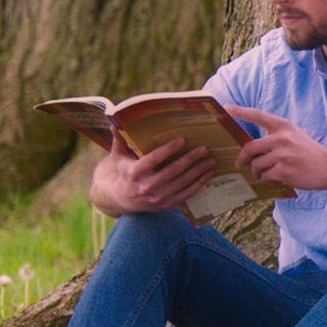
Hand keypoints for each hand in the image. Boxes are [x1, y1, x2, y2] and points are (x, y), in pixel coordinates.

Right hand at [90, 137, 215, 217]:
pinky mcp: (166, 205)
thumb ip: (120, 140)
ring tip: (211, 160)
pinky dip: (199, 184)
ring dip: (198, 171)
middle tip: (204, 149)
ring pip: (182, 183)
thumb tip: (115, 122)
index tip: (182, 140)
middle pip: (172, 171)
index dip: (168, 149)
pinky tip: (208, 174)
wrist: (120, 199)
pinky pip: (186, 194)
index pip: (153, 159)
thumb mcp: (119, 156)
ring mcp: (157, 198)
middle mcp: (145, 187)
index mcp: (133, 173)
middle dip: (190, 159)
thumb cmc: (124, 172)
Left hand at [223, 104, 326, 190]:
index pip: (258, 115)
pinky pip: (265, 175)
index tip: (226, 108)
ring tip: (264, 173)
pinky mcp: (284, 171)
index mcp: (284, 126)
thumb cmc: (309, 152)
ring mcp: (282, 155)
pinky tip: (275, 177)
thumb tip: (251, 144)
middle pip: (250, 147)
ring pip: (256, 164)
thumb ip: (276, 135)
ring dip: (257, 171)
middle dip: (242, 158)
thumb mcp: (295, 135)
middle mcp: (282, 138)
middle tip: (240, 164)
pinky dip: (266, 178)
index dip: (240, 111)